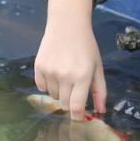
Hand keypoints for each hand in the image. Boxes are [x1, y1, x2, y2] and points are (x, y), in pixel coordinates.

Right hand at [35, 0, 106, 120]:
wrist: (67, 23)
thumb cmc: (86, 45)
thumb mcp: (97, 66)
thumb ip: (100, 90)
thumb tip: (101, 111)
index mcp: (82, 76)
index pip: (76, 107)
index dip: (77, 116)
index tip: (79, 117)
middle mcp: (65, 75)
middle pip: (64, 104)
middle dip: (70, 101)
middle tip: (75, 87)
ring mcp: (50, 71)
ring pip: (53, 96)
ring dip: (59, 91)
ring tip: (65, 74)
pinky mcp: (39, 66)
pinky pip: (41, 87)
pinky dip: (47, 84)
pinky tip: (54, 70)